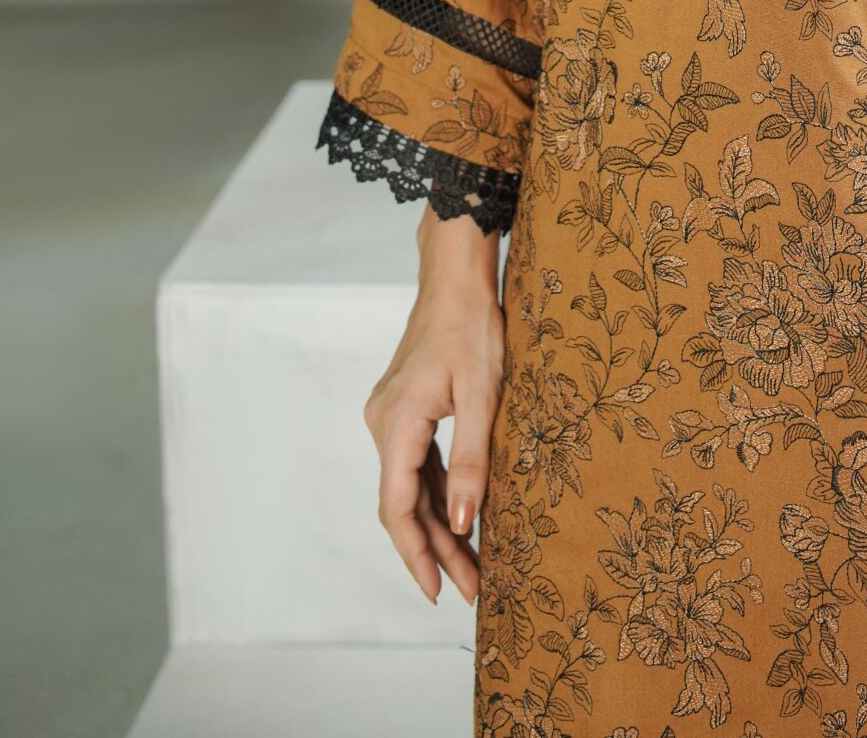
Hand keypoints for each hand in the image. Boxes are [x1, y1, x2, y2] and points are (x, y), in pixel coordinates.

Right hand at [363, 210, 506, 605]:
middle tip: (472, 589)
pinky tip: (460, 519)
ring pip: (411, 487)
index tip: (437, 592)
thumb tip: (460, 523)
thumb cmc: (472, 326)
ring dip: (439, 525)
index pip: (397, 508)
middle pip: (404, 504)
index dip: (416, 554)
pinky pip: (417, 465)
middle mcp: (383, 424)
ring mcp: (391, 418)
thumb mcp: (483, 394)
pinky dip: (437, 494)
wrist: (456, 276)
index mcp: (397, 424)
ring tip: (473, 567)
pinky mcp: (405, 411)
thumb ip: (471, 462)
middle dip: (437, 549)